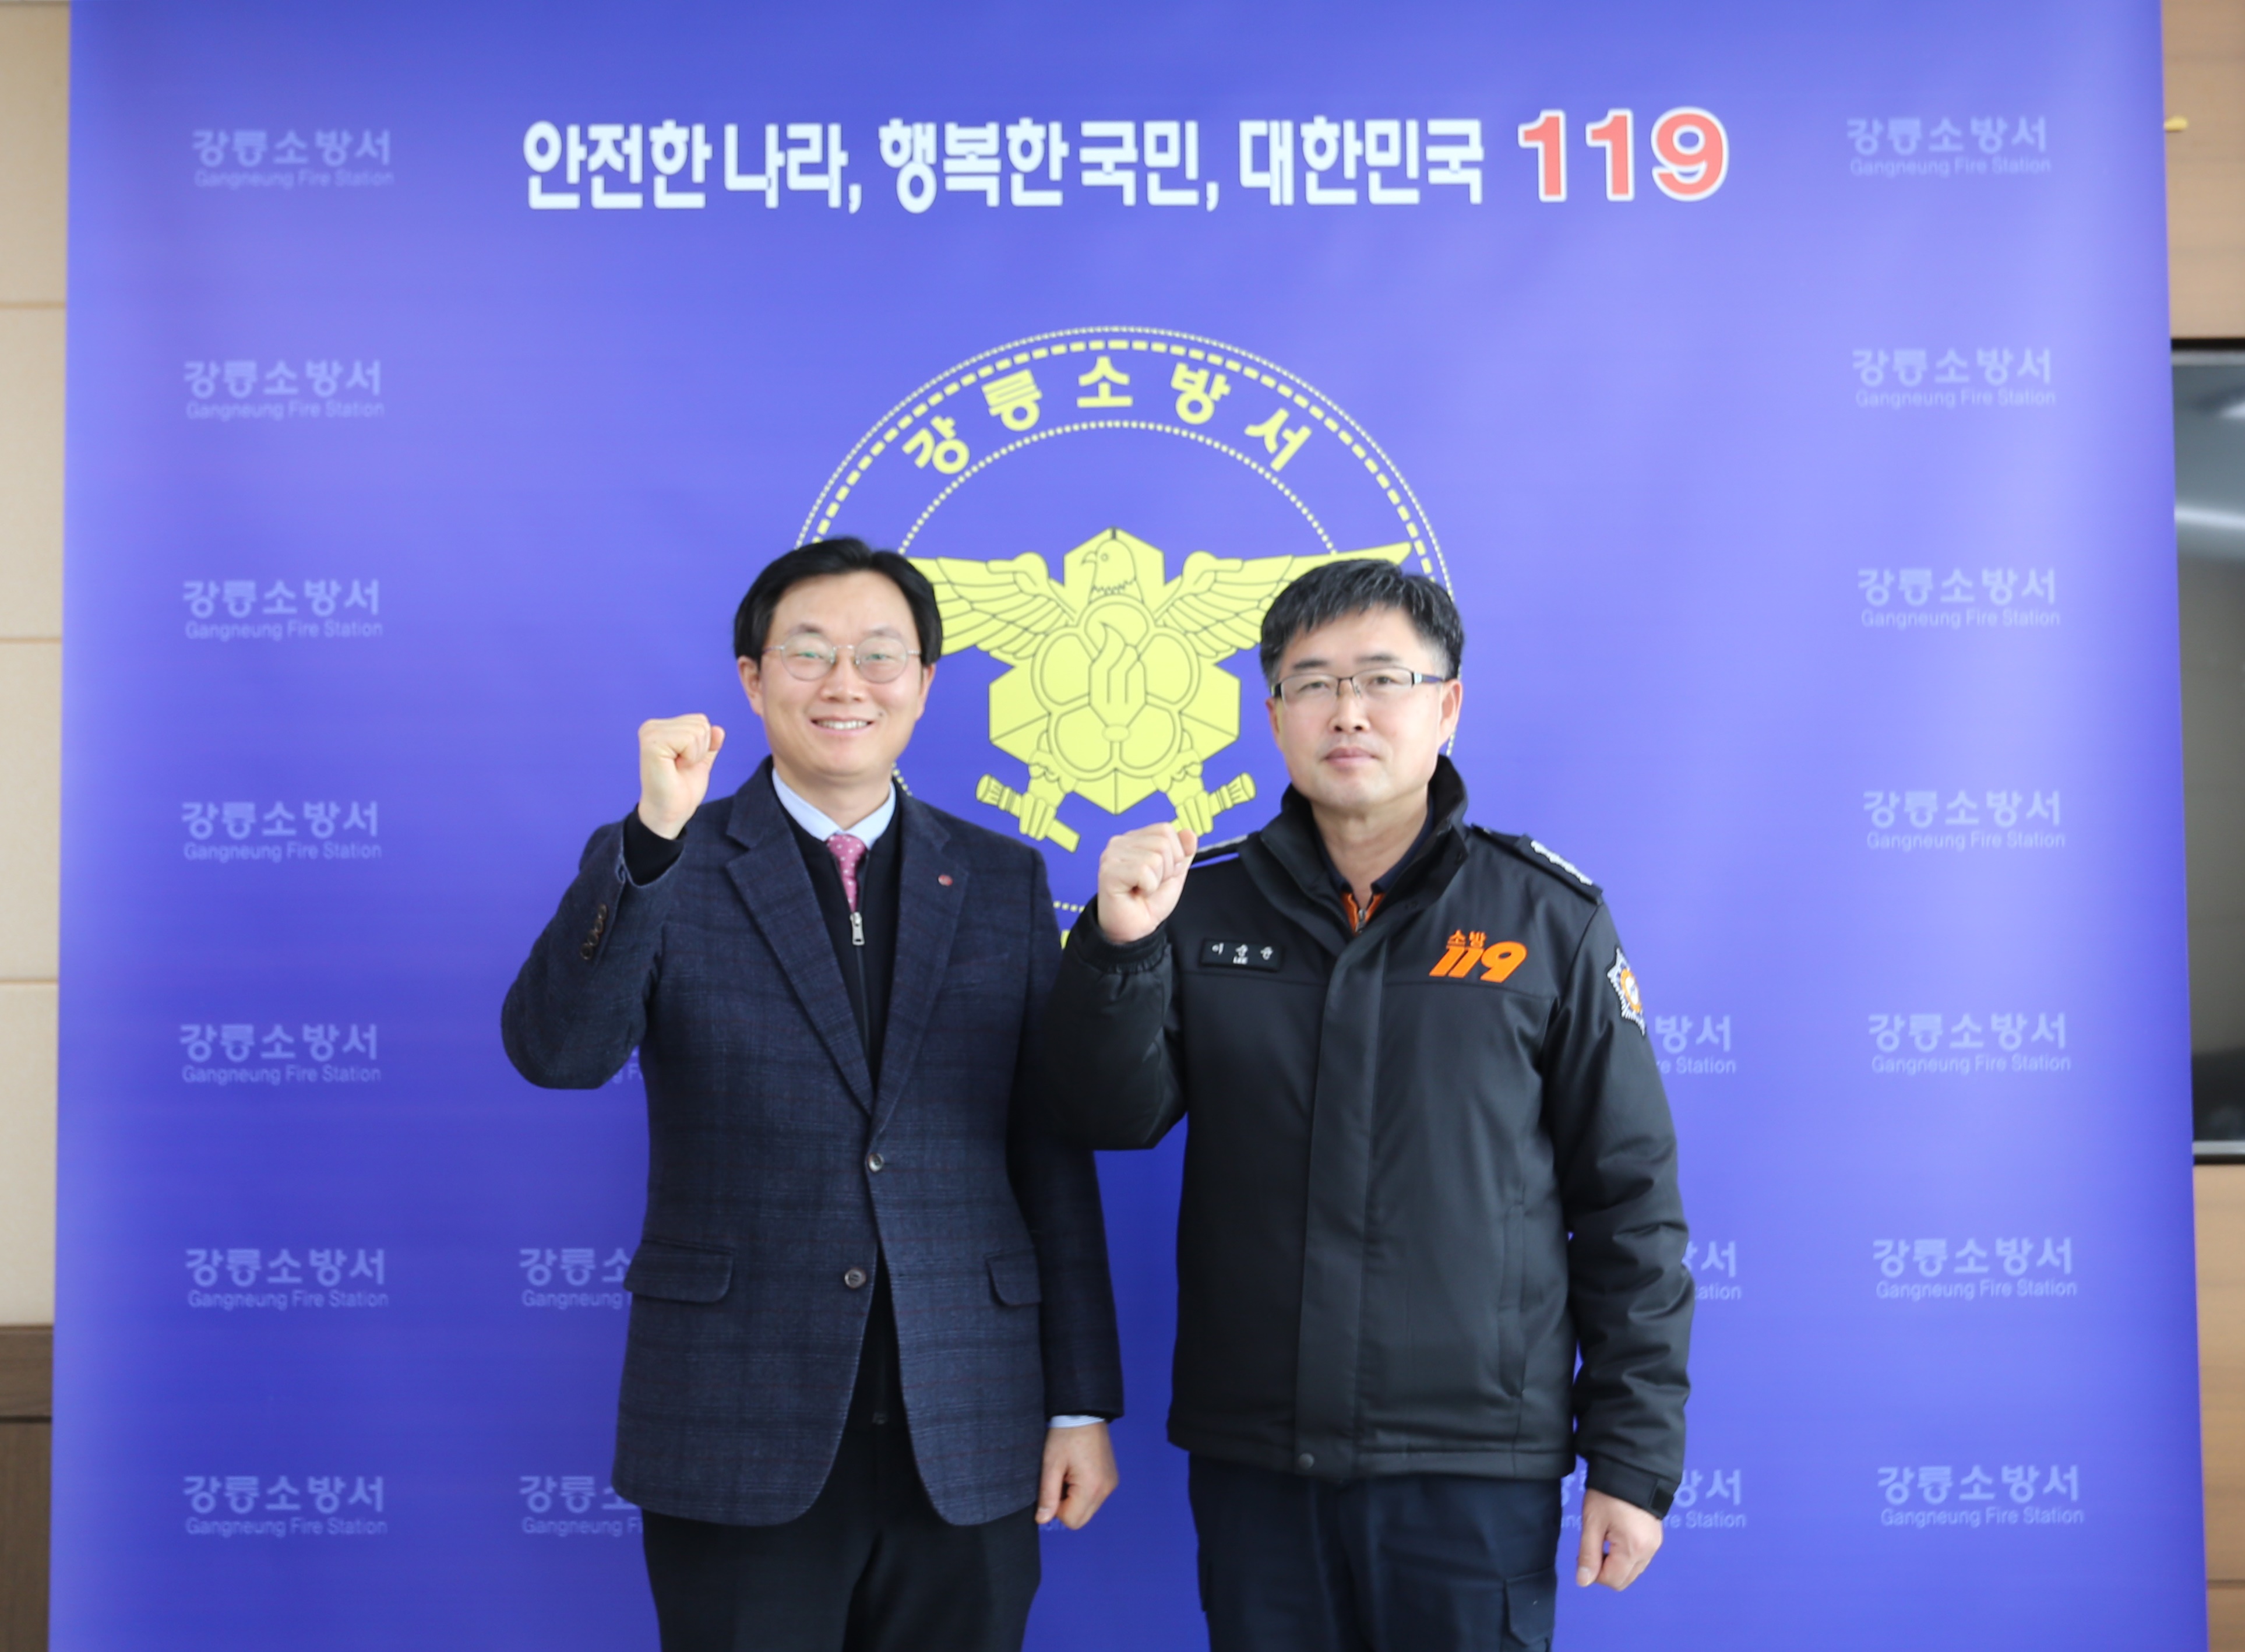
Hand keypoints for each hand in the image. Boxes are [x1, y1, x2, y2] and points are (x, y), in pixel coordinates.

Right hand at [637, 715, 724, 839]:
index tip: (685, 762)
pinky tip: (674, 768)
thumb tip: (718, 729)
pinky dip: (690, 757)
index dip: (702, 746)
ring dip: (695, 755)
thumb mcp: (700, 761)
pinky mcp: (652, 743)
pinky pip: (689, 739)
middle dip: (700, 749)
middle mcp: (652, 726)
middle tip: (681, 767)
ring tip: (678, 768)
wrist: (671, 811)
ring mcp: (650, 733)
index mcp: (661, 728)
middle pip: (700, 723)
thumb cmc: (682, 789)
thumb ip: (709, 744)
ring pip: (697, 730)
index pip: (700, 720)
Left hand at [1037, 1421, 1117, 1528]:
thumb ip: (1047, 1495)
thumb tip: (1042, 1520)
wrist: (1084, 1413)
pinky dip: (1084, 1492)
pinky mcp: (1112, 1479)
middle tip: (1060, 1480)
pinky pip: (1095, 1498)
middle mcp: (1106, 1490)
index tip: (1054, 1486)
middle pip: (1081, 1519)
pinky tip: (1079, 1472)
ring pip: (1088, 1509)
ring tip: (1069, 1474)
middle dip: (1066, 1506)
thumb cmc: (1065, 1436)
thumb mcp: (1051, 1464)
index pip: (1071, 1520)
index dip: (1056, 1508)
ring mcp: (1111, 1485)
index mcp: (1091, 1488)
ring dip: (1075, 1499)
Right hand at [1095, 824, 1197, 943]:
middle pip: (1163, 842)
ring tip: (1142, 889)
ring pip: (1155, 857)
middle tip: (1151, 884)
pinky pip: (1144, 871)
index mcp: (1135, 839)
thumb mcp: (1174, 874)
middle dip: (1167, 869)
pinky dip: (1148, 887)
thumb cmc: (1148, 903)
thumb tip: (1190, 834)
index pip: (1165, 829)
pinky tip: (1136, 892)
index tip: (1161, 873)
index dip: (1174, 854)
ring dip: (1156, 880)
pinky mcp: (1109, 871)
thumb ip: (1183, 853)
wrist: (1135, 929)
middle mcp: (1121, 842)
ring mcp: (1112, 855)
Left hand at [1576, 1488, 1661, 1590]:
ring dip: (1615, 1564)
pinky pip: (1640, 1559)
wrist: (1632, 1469)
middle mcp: (1649, 1552)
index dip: (1594, 1573)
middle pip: (1624, 1580)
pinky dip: (1626, 1556)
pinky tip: (1616, 1537)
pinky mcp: (1656, 1539)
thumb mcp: (1592, 1523)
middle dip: (1605, 1570)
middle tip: (1593, 1545)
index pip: (1612, 1580)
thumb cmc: (1608, 1495)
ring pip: (1632, 1571)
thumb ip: (1588, 1555)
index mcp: (1633, 1549)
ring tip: (1605, 1539)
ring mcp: (1655, 1546)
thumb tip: (1583, 1582)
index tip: (1585, 1552)